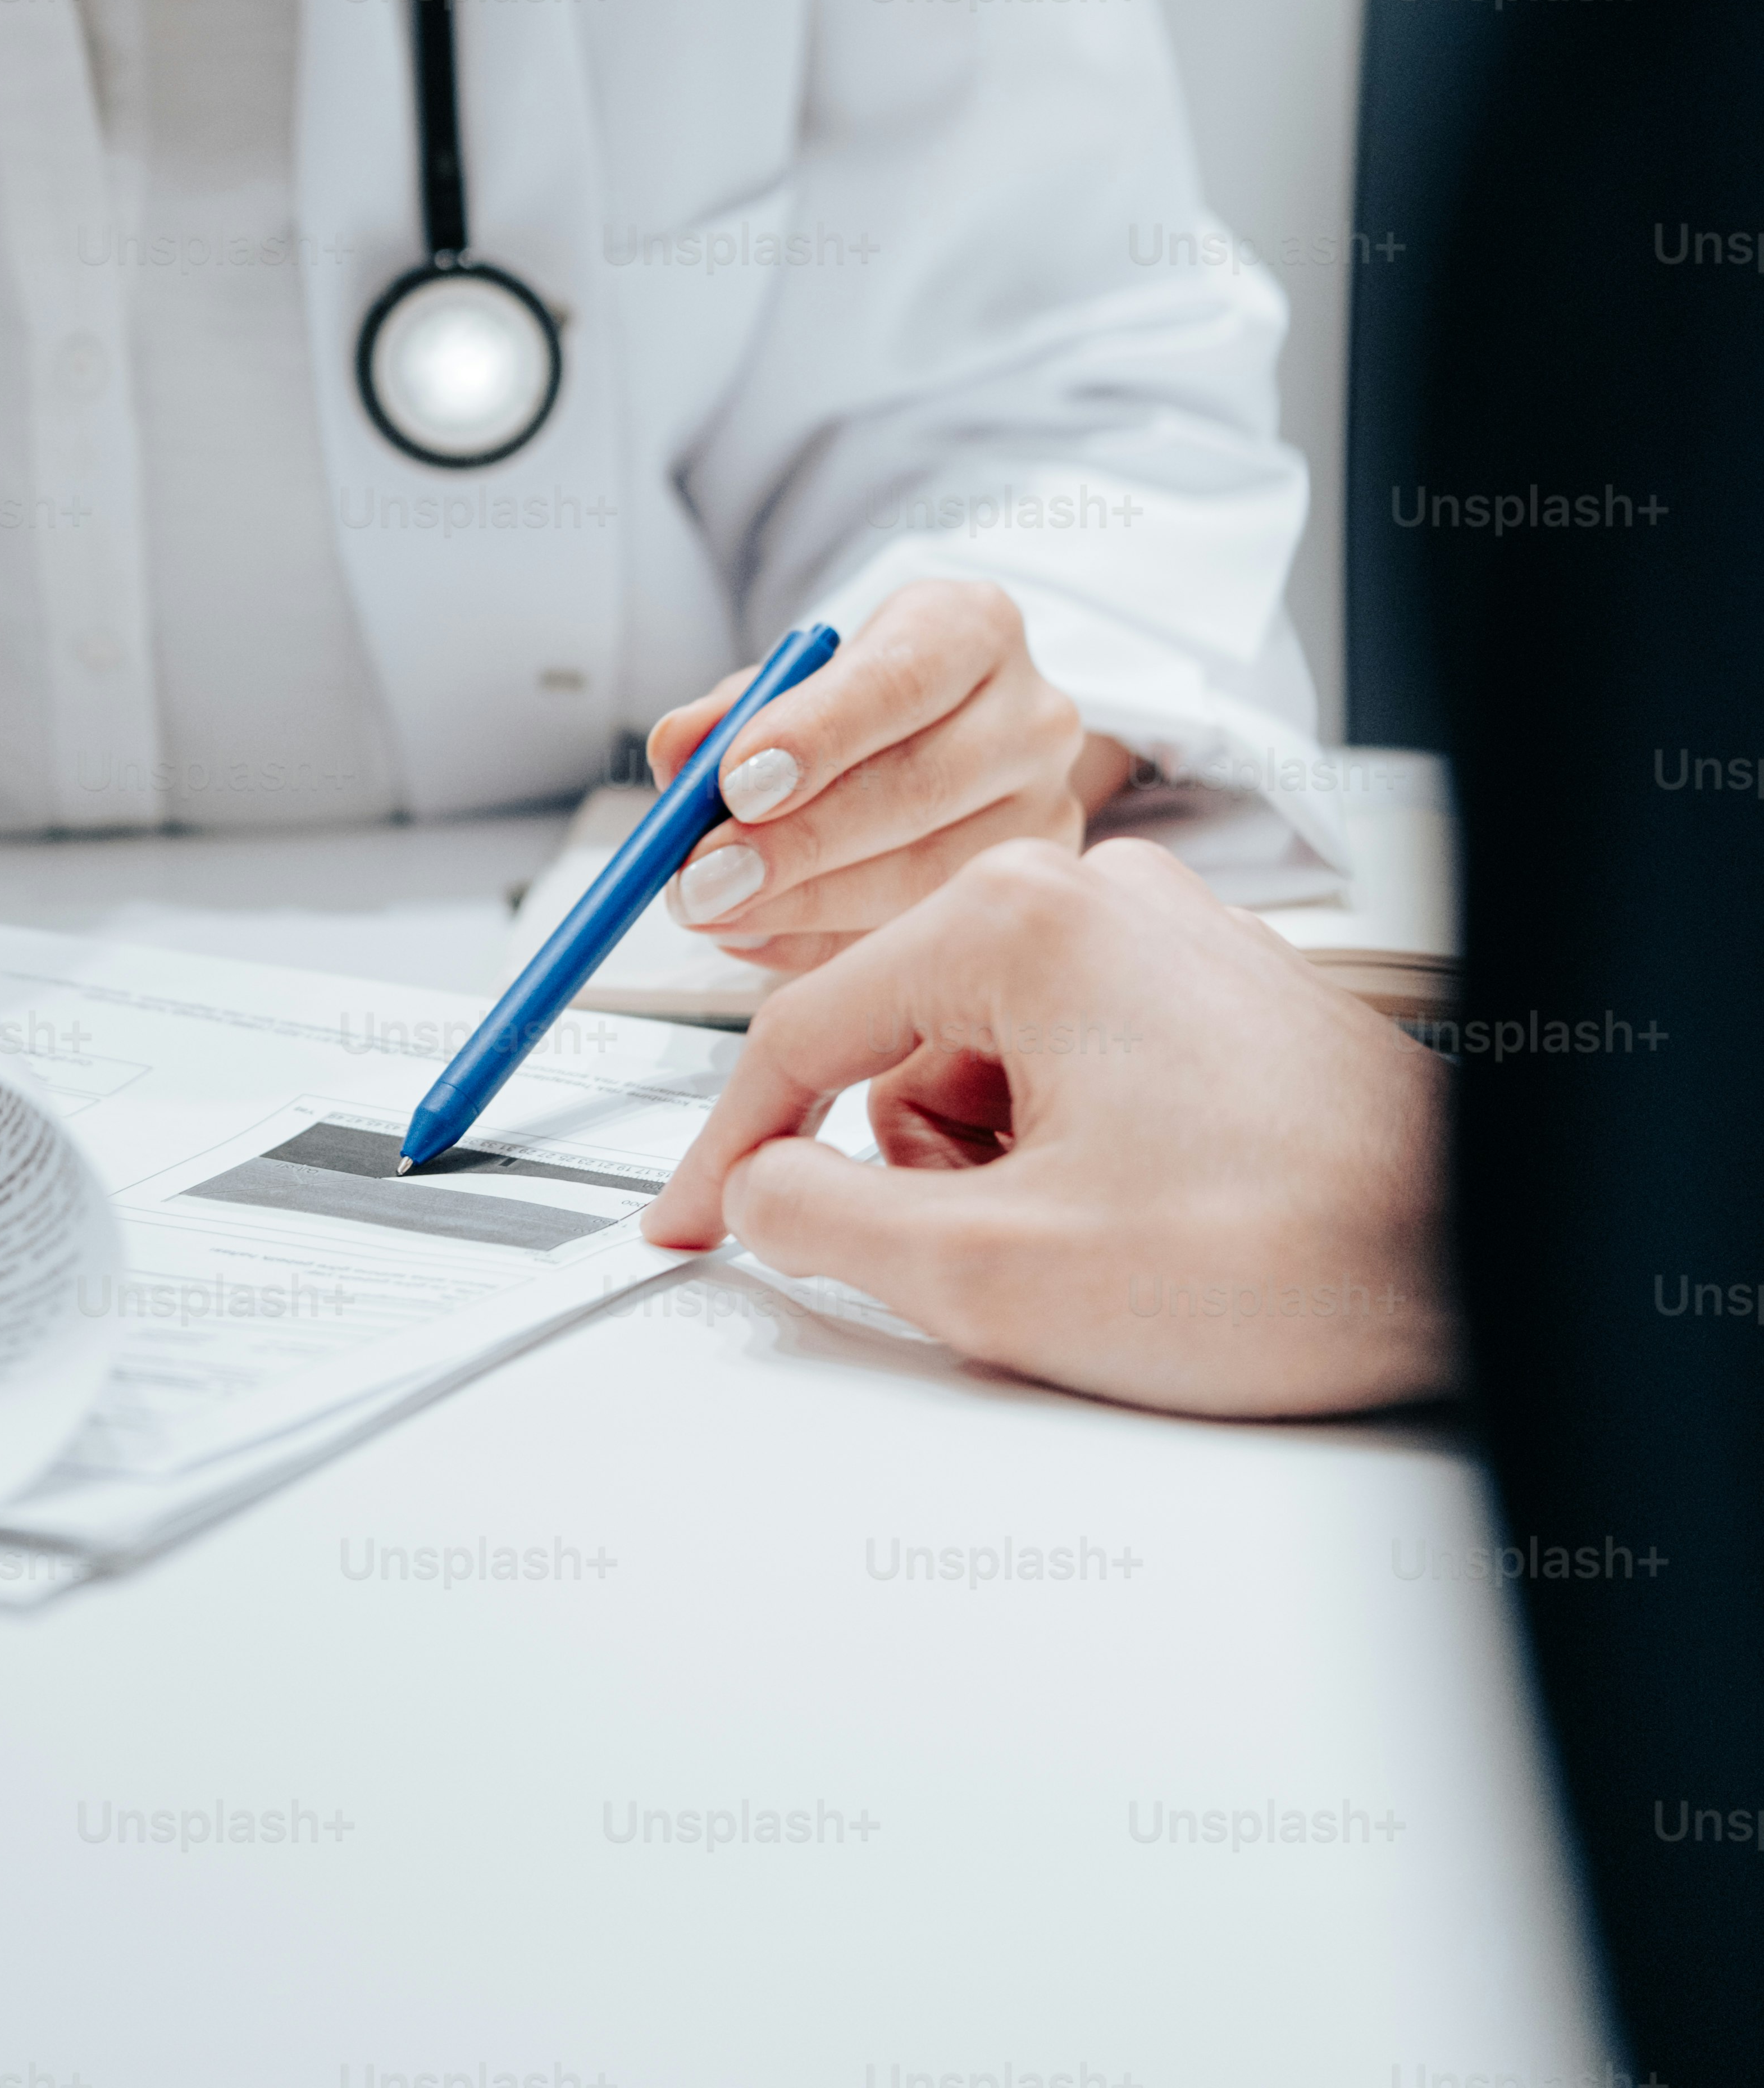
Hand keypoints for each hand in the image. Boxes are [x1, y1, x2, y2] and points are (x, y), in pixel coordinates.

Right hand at [644, 835, 1454, 1416]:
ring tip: (1108, 1237)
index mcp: (1023, 918)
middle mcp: (1092, 892)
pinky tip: (1152, 1211)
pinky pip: (1067, 1067)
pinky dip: (1071, 1152)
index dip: (727, 1150)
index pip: (801, 1031)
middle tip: (1022, 1254)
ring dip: (1004, 1172)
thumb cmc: (1284, 1250)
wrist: (1480, 1263)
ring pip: (984, 1069)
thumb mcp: (997, 1271)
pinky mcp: (1203, 987)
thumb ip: (827, 1226)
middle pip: (901, 1048)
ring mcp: (1158, 933)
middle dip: (929, 1174)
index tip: (683, 1228)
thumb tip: (757, 1195)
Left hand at [649, 579, 1131, 971]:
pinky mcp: (1038, 886)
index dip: (816, 735)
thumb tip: (678, 752)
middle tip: (703, 877)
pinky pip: (927, 936)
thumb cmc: (869, 702)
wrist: (964, 732)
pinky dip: (828, 946)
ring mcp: (1047, 807)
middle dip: (796, 843)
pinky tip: (759, 939)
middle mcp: (1032, 713)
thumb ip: (734, 708)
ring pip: (930, 873)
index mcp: (974, 628)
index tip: (736, 785)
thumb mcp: (801, 678)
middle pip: (918, 787)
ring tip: (718, 912)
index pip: (900, 678)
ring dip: (805, 904)